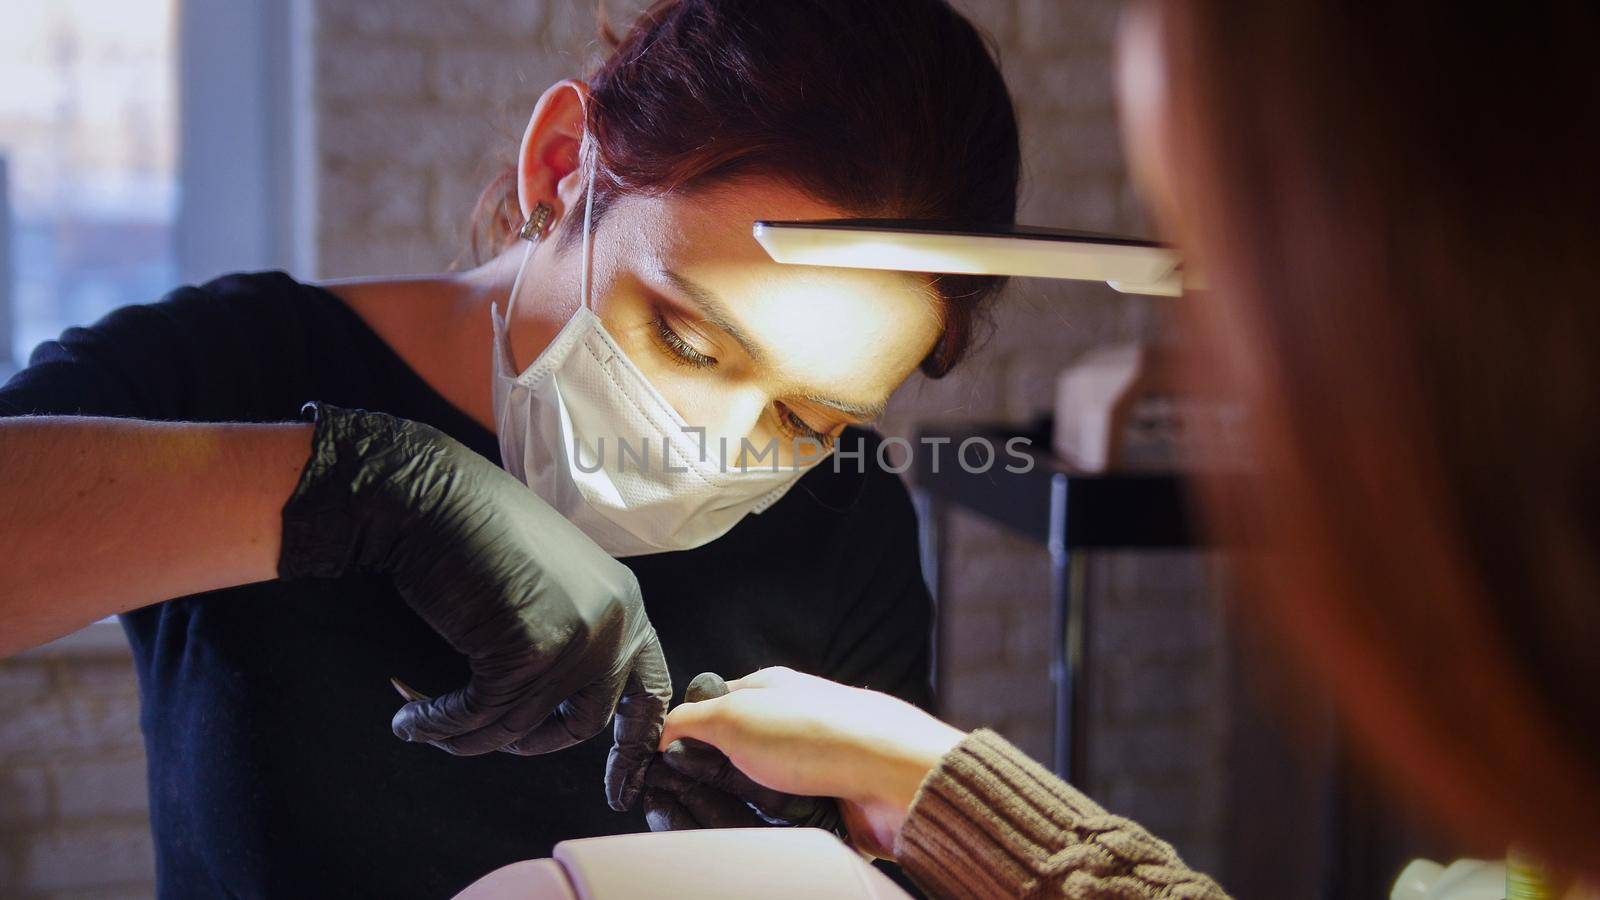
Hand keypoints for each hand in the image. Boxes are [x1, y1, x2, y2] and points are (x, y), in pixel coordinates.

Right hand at [277, 403, 670, 810]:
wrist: (436, 497)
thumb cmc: (483, 536)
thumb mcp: (554, 586)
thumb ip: (572, 638)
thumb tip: (554, 714)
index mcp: (626, 607)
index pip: (649, 692)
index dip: (634, 743)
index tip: (621, 787)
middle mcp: (613, 626)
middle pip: (581, 724)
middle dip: (529, 744)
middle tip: (481, 738)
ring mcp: (573, 641)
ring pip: (517, 726)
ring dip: (462, 735)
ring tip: (423, 722)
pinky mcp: (524, 654)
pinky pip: (477, 717)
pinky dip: (436, 723)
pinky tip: (408, 716)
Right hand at [643, 673, 842, 835]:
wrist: (893, 777)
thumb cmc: (823, 733)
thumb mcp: (736, 714)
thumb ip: (692, 719)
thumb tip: (664, 731)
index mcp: (769, 692)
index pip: (713, 708)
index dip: (684, 735)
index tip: (660, 762)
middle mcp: (790, 727)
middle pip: (731, 759)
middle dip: (710, 782)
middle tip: (687, 798)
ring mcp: (810, 768)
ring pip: (756, 797)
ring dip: (743, 809)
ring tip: (736, 815)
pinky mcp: (828, 806)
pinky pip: (785, 825)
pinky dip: (773, 830)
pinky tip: (770, 831)